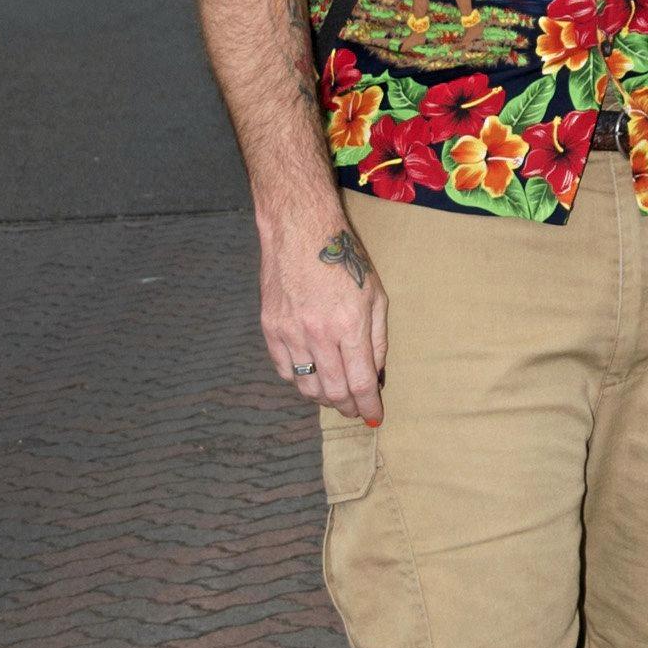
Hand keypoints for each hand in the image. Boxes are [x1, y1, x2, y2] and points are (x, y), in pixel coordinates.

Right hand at [260, 219, 388, 421]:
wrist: (300, 231)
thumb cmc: (344, 259)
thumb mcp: (376, 295)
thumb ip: (378, 338)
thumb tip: (376, 374)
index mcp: (350, 325)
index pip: (360, 382)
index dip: (368, 406)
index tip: (374, 416)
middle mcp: (318, 333)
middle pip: (333, 391)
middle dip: (348, 408)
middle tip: (356, 410)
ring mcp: (290, 332)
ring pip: (306, 386)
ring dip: (324, 398)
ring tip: (335, 397)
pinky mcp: (270, 328)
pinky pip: (284, 370)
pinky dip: (299, 380)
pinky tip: (311, 377)